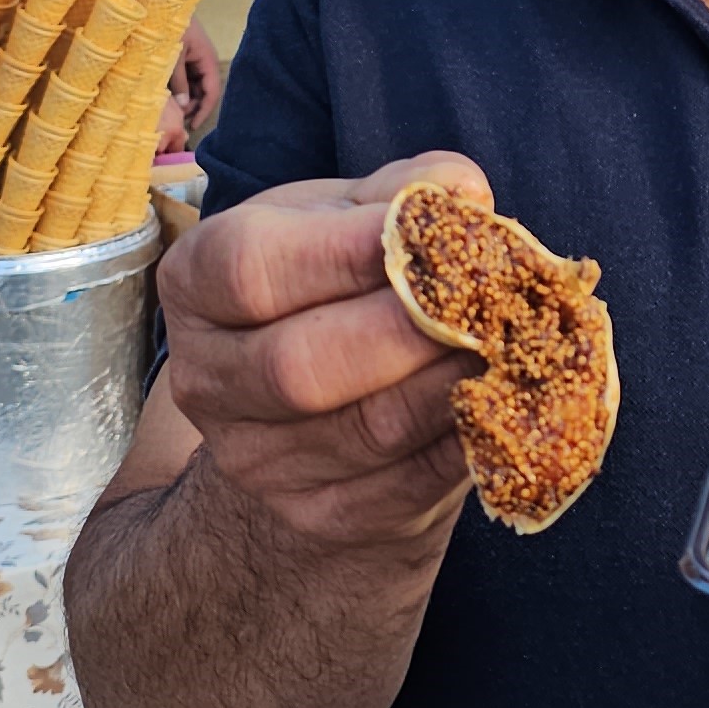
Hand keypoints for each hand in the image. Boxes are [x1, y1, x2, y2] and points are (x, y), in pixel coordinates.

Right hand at [148, 154, 483, 550]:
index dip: (340, 252)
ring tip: (511, 343)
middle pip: (300, 367)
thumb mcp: (343, 218)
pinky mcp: (319, 515)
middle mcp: (207, 380)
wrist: (311, 407)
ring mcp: (257, 460)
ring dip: (451, 385)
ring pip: (367, 431)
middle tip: (486, 298)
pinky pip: (407, 485)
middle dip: (408, 330)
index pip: (249, 271)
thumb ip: (398, 192)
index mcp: (197, 285)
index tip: (425, 228)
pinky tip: (503, 400)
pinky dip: (467, 440)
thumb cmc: (330, 286)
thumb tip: (462, 194)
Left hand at [177, 15, 223, 136]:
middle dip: (194, 107)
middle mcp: (204, 61)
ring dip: (186, 99)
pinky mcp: (185, 57)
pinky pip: (186, 78)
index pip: (212, 92)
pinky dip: (179, 88)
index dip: (204, 111)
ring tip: (172, 111)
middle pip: (204, 91)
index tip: (193, 126)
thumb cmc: (172, 27)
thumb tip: (184, 106)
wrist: (164, 4)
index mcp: (207, 60)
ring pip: (194, 86)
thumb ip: (179, 81)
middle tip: (178, 121)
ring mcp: (195, 59)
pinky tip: (168, 96)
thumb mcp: (174, 57)